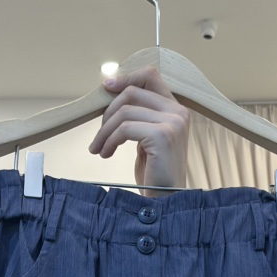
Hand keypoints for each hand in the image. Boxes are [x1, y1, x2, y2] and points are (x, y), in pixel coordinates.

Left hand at [89, 66, 189, 197]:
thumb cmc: (155, 173)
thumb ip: (138, 116)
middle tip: (98, 137)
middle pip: (132, 93)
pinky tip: (106, 154)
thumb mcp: (146, 138)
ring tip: (99, 149)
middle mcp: (178, 112)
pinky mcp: (163, 136)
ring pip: (125, 111)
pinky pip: (125, 129)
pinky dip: (110, 141)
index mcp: (176, 110)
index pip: (150, 76)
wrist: (166, 201)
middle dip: (108, 113)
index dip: (126, 77)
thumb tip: (111, 93)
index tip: (106, 86)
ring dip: (105, 131)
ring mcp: (173, 123)